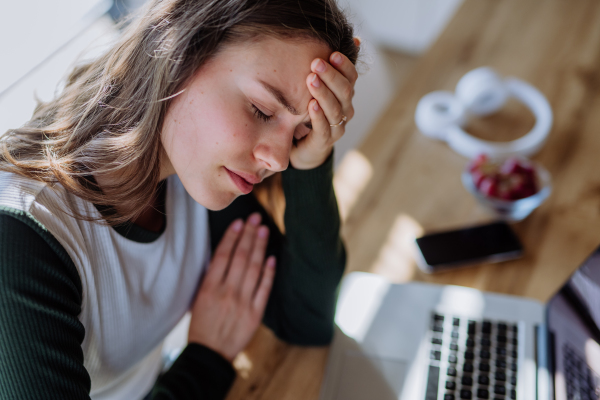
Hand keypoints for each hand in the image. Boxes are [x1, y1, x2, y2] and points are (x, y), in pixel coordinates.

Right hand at [187, 213, 275, 361]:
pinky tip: (272, 258)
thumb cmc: (202, 326)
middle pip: (241, 257)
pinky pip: (264, 289)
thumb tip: (225, 255)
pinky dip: (269, 273)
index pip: (222, 255)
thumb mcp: (198, 299)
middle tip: (256, 218)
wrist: (209, 355)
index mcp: (208, 288)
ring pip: (254, 269)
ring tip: (264, 230)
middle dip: (249, 235)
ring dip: (260, 247)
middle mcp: (226, 292)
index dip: (232, 236)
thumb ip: (211, 278)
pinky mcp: (255, 314)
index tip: (240, 222)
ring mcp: (242, 302)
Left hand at [290, 40, 359, 169]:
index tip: (332, 53)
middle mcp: (346, 110)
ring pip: (335, 109)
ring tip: (311, 79)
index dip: (344, 65)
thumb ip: (327, 67)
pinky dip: (318, 116)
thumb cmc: (310, 111)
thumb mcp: (317, 87)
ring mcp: (337, 127)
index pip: (351, 77)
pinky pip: (324, 128)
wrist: (304, 145)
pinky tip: (311, 105)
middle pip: (344, 91)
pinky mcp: (324, 141)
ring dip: (323, 93)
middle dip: (331, 76)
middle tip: (317, 62)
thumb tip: (352, 38)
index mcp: (345, 95)